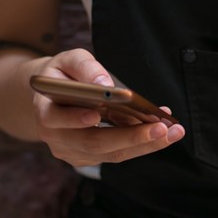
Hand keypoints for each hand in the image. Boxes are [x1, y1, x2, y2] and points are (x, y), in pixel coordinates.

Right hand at [31, 48, 185, 165]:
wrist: (54, 94)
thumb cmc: (64, 73)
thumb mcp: (69, 60)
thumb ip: (85, 68)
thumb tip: (105, 84)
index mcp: (45, 111)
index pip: (55, 119)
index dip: (74, 119)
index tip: (95, 114)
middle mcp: (56, 137)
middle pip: (93, 143)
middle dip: (130, 136)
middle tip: (161, 127)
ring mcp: (73, 152)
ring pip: (111, 154)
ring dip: (145, 144)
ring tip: (172, 131)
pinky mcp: (89, 157)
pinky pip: (117, 154)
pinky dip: (142, 144)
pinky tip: (164, 131)